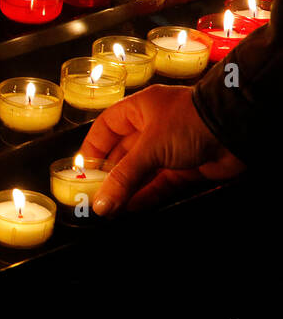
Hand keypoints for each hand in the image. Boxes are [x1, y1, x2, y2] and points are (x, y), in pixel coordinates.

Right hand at [79, 85, 245, 214]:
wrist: (238, 128)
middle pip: (122, 154)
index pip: (106, 128)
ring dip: (126, 189)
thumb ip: (123, 178)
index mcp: (140, 109)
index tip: (81, 170)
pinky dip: (146, 196)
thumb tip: (101, 203)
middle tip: (94, 195)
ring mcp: (170, 148)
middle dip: (108, 176)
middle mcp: (153, 127)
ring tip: (109, 208)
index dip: (92, 148)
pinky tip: (131, 208)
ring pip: (141, 171)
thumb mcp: (149, 148)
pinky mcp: (186, 167)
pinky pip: (159, 184)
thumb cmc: (192, 121)